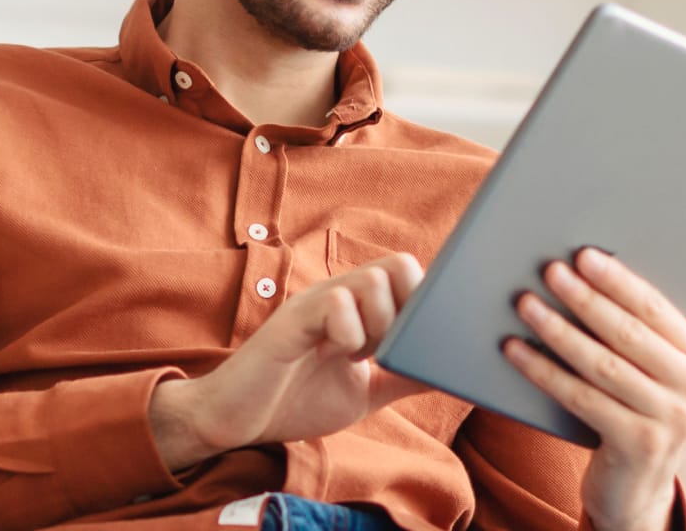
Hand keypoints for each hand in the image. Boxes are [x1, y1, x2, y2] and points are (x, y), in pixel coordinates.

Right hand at [149, 253, 426, 470]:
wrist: (237, 421)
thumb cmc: (297, 399)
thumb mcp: (366, 392)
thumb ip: (403, 376)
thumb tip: (449, 370)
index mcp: (359, 304)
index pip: (408, 272)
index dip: (423, 302)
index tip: (414, 342)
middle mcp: (340, 292)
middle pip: (400, 264)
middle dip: (407, 312)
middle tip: (385, 350)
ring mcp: (316, 301)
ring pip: (374, 279)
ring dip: (380, 324)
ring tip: (358, 355)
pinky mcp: (292, 319)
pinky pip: (336, 304)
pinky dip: (350, 334)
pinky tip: (337, 356)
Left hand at [503, 248, 685, 530]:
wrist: (638, 487)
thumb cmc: (646, 408)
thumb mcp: (671, 364)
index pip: (655, 308)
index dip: (617, 280)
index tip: (583, 255)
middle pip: (627, 333)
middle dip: (584, 298)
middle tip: (550, 271)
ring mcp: (670, 421)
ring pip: (601, 364)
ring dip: (558, 330)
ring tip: (526, 304)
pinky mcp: (638, 446)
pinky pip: (581, 398)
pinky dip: (544, 371)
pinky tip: (516, 350)